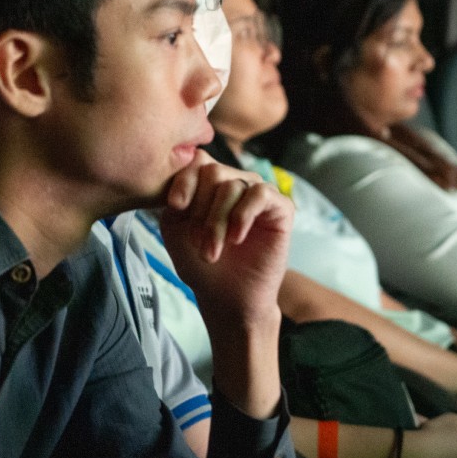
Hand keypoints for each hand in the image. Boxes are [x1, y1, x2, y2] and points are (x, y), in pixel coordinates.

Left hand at [159, 152, 292, 325]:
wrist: (226, 297)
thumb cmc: (200, 263)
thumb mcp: (175, 227)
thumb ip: (176, 196)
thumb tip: (188, 169)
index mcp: (210, 183)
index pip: (197, 161)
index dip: (184, 181)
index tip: (176, 207)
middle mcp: (236, 182)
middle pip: (213, 171)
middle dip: (200, 209)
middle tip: (197, 243)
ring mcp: (259, 193)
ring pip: (232, 185)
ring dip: (216, 222)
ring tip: (211, 251)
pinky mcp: (281, 208)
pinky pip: (260, 194)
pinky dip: (242, 215)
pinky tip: (236, 238)